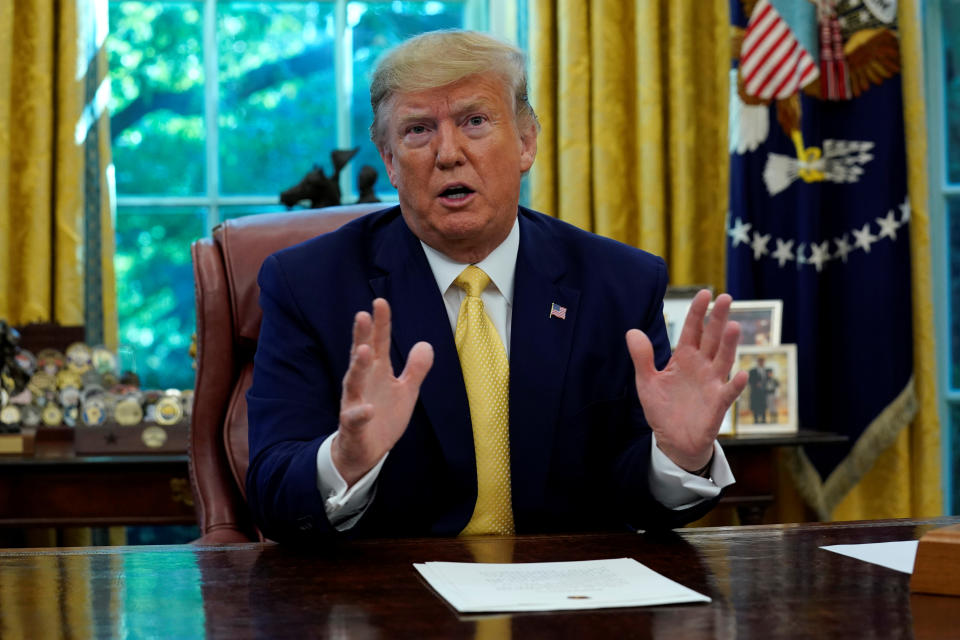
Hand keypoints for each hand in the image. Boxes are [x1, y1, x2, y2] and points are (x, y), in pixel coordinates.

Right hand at [332, 298, 433, 485]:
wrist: (365, 451)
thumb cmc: (383, 416)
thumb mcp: (406, 391)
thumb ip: (415, 368)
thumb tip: (426, 344)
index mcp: (377, 372)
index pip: (378, 343)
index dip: (380, 324)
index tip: (380, 302)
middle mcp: (362, 382)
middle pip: (361, 355)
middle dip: (362, 336)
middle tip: (363, 315)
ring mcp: (354, 402)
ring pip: (353, 381)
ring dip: (358, 366)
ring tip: (363, 350)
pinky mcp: (352, 425)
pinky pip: (354, 417)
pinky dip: (360, 413)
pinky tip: (368, 408)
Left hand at [626, 290, 747, 471]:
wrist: (673, 440)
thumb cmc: (663, 408)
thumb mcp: (646, 381)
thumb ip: (642, 357)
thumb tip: (632, 331)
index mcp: (684, 358)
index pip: (693, 330)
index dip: (698, 312)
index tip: (705, 293)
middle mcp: (702, 367)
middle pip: (712, 339)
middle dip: (718, 319)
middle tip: (726, 297)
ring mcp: (712, 383)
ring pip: (723, 360)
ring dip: (729, 345)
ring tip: (733, 326)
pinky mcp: (717, 404)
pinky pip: (728, 392)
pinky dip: (735, 384)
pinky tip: (740, 374)